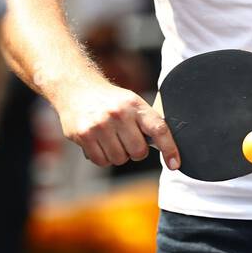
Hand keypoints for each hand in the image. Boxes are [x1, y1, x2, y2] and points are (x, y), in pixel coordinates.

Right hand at [55, 80, 179, 169]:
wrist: (76, 89)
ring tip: (110, 139)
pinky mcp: (84, 135)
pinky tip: (98, 143)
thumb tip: (164, 148)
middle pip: (138, 152)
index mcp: (135, 105)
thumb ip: (146, 122)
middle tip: (127, 140)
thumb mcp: (131, 102)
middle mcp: (118, 114)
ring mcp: (100, 125)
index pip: (158, 129)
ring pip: (119, 159)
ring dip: (117, 155)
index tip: (175, 164)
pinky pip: (102, 161)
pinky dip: (103, 158)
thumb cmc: (110, 101)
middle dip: (135, 152)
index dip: (170, 149)